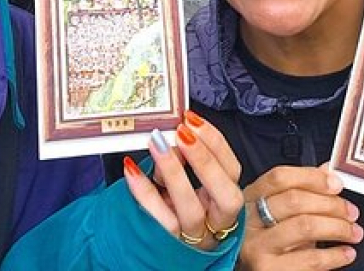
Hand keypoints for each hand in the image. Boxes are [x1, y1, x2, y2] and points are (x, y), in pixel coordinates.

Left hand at [123, 111, 243, 250]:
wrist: (157, 243)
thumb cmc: (176, 203)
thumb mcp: (186, 181)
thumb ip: (186, 159)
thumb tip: (172, 130)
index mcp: (224, 199)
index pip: (232, 172)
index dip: (216, 144)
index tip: (192, 120)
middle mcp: (215, 221)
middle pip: (225, 197)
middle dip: (205, 161)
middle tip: (182, 133)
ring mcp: (193, 236)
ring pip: (191, 209)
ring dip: (175, 172)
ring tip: (157, 143)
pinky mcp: (167, 243)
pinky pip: (157, 219)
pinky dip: (144, 191)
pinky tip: (132, 169)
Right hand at [237, 165, 362, 269]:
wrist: (256, 270)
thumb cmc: (268, 240)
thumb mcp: (280, 212)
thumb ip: (303, 189)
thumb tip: (328, 172)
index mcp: (251, 198)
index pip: (280, 177)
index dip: (312, 177)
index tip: (337, 183)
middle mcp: (250, 220)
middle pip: (295, 200)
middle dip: (331, 204)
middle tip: (351, 211)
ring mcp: (258, 246)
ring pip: (305, 227)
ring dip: (338, 228)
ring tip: (353, 232)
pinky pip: (311, 260)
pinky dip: (335, 256)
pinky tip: (346, 253)